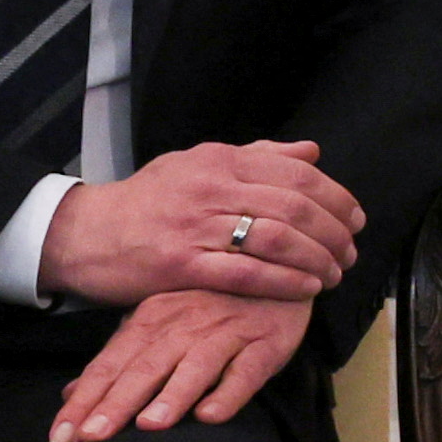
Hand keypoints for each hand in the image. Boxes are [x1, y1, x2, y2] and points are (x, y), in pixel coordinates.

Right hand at [41, 138, 362, 308]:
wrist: (85, 233)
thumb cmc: (147, 199)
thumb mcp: (198, 163)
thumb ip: (257, 156)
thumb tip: (311, 152)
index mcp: (222, 159)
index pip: (296, 173)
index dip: (335, 196)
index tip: (356, 218)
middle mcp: (213, 187)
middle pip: (294, 205)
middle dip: (333, 231)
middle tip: (352, 252)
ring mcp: (196, 226)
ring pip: (275, 238)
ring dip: (316, 258)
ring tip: (335, 274)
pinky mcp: (180, 265)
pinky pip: (245, 274)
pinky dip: (283, 281)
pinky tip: (305, 289)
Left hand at [53, 284, 310, 441]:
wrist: (278, 265)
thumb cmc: (211, 304)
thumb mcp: (160, 323)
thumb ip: (119, 358)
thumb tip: (70, 394)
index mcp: (153, 317)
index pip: (110, 363)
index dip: (85, 400)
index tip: (59, 438)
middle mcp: (186, 322)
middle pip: (146, 366)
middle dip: (117, 402)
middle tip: (91, 438)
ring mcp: (228, 331)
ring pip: (197, 365)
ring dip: (173, 394)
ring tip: (150, 425)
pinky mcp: (267, 342)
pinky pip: (247, 370)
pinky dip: (230, 391)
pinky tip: (212, 415)